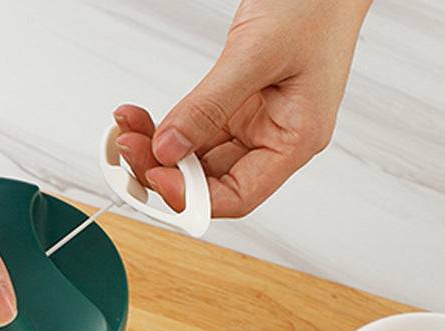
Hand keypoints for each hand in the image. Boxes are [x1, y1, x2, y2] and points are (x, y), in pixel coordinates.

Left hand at [113, 0, 371, 217]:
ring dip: (158, 150)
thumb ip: (208, 106)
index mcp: (295, 140)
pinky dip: (166, 128)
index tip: (157, 176)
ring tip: (128, 128)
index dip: (193, 196)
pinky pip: (194, 132)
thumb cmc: (316, 3)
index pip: (238, 196)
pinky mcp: (236, 108)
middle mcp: (273, 140)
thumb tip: (168, 148)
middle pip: (210, 181)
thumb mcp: (256, 54)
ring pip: (196, 158)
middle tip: (129, 148)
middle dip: (166, 170)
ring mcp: (253, 125)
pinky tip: (141, 120)